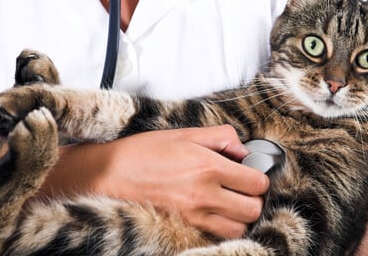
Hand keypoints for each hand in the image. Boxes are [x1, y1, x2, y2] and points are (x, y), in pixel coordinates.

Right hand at [40, 125, 269, 238]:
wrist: (109, 175)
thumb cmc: (144, 152)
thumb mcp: (184, 133)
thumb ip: (220, 137)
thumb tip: (243, 149)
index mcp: (207, 166)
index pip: (255, 182)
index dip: (259, 176)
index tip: (251, 171)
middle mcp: (204, 194)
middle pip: (253, 208)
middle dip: (254, 197)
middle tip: (243, 187)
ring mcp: (194, 215)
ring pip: (239, 227)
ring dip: (241, 215)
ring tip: (231, 200)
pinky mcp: (184, 227)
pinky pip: (217, 234)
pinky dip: (224, 226)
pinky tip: (215, 211)